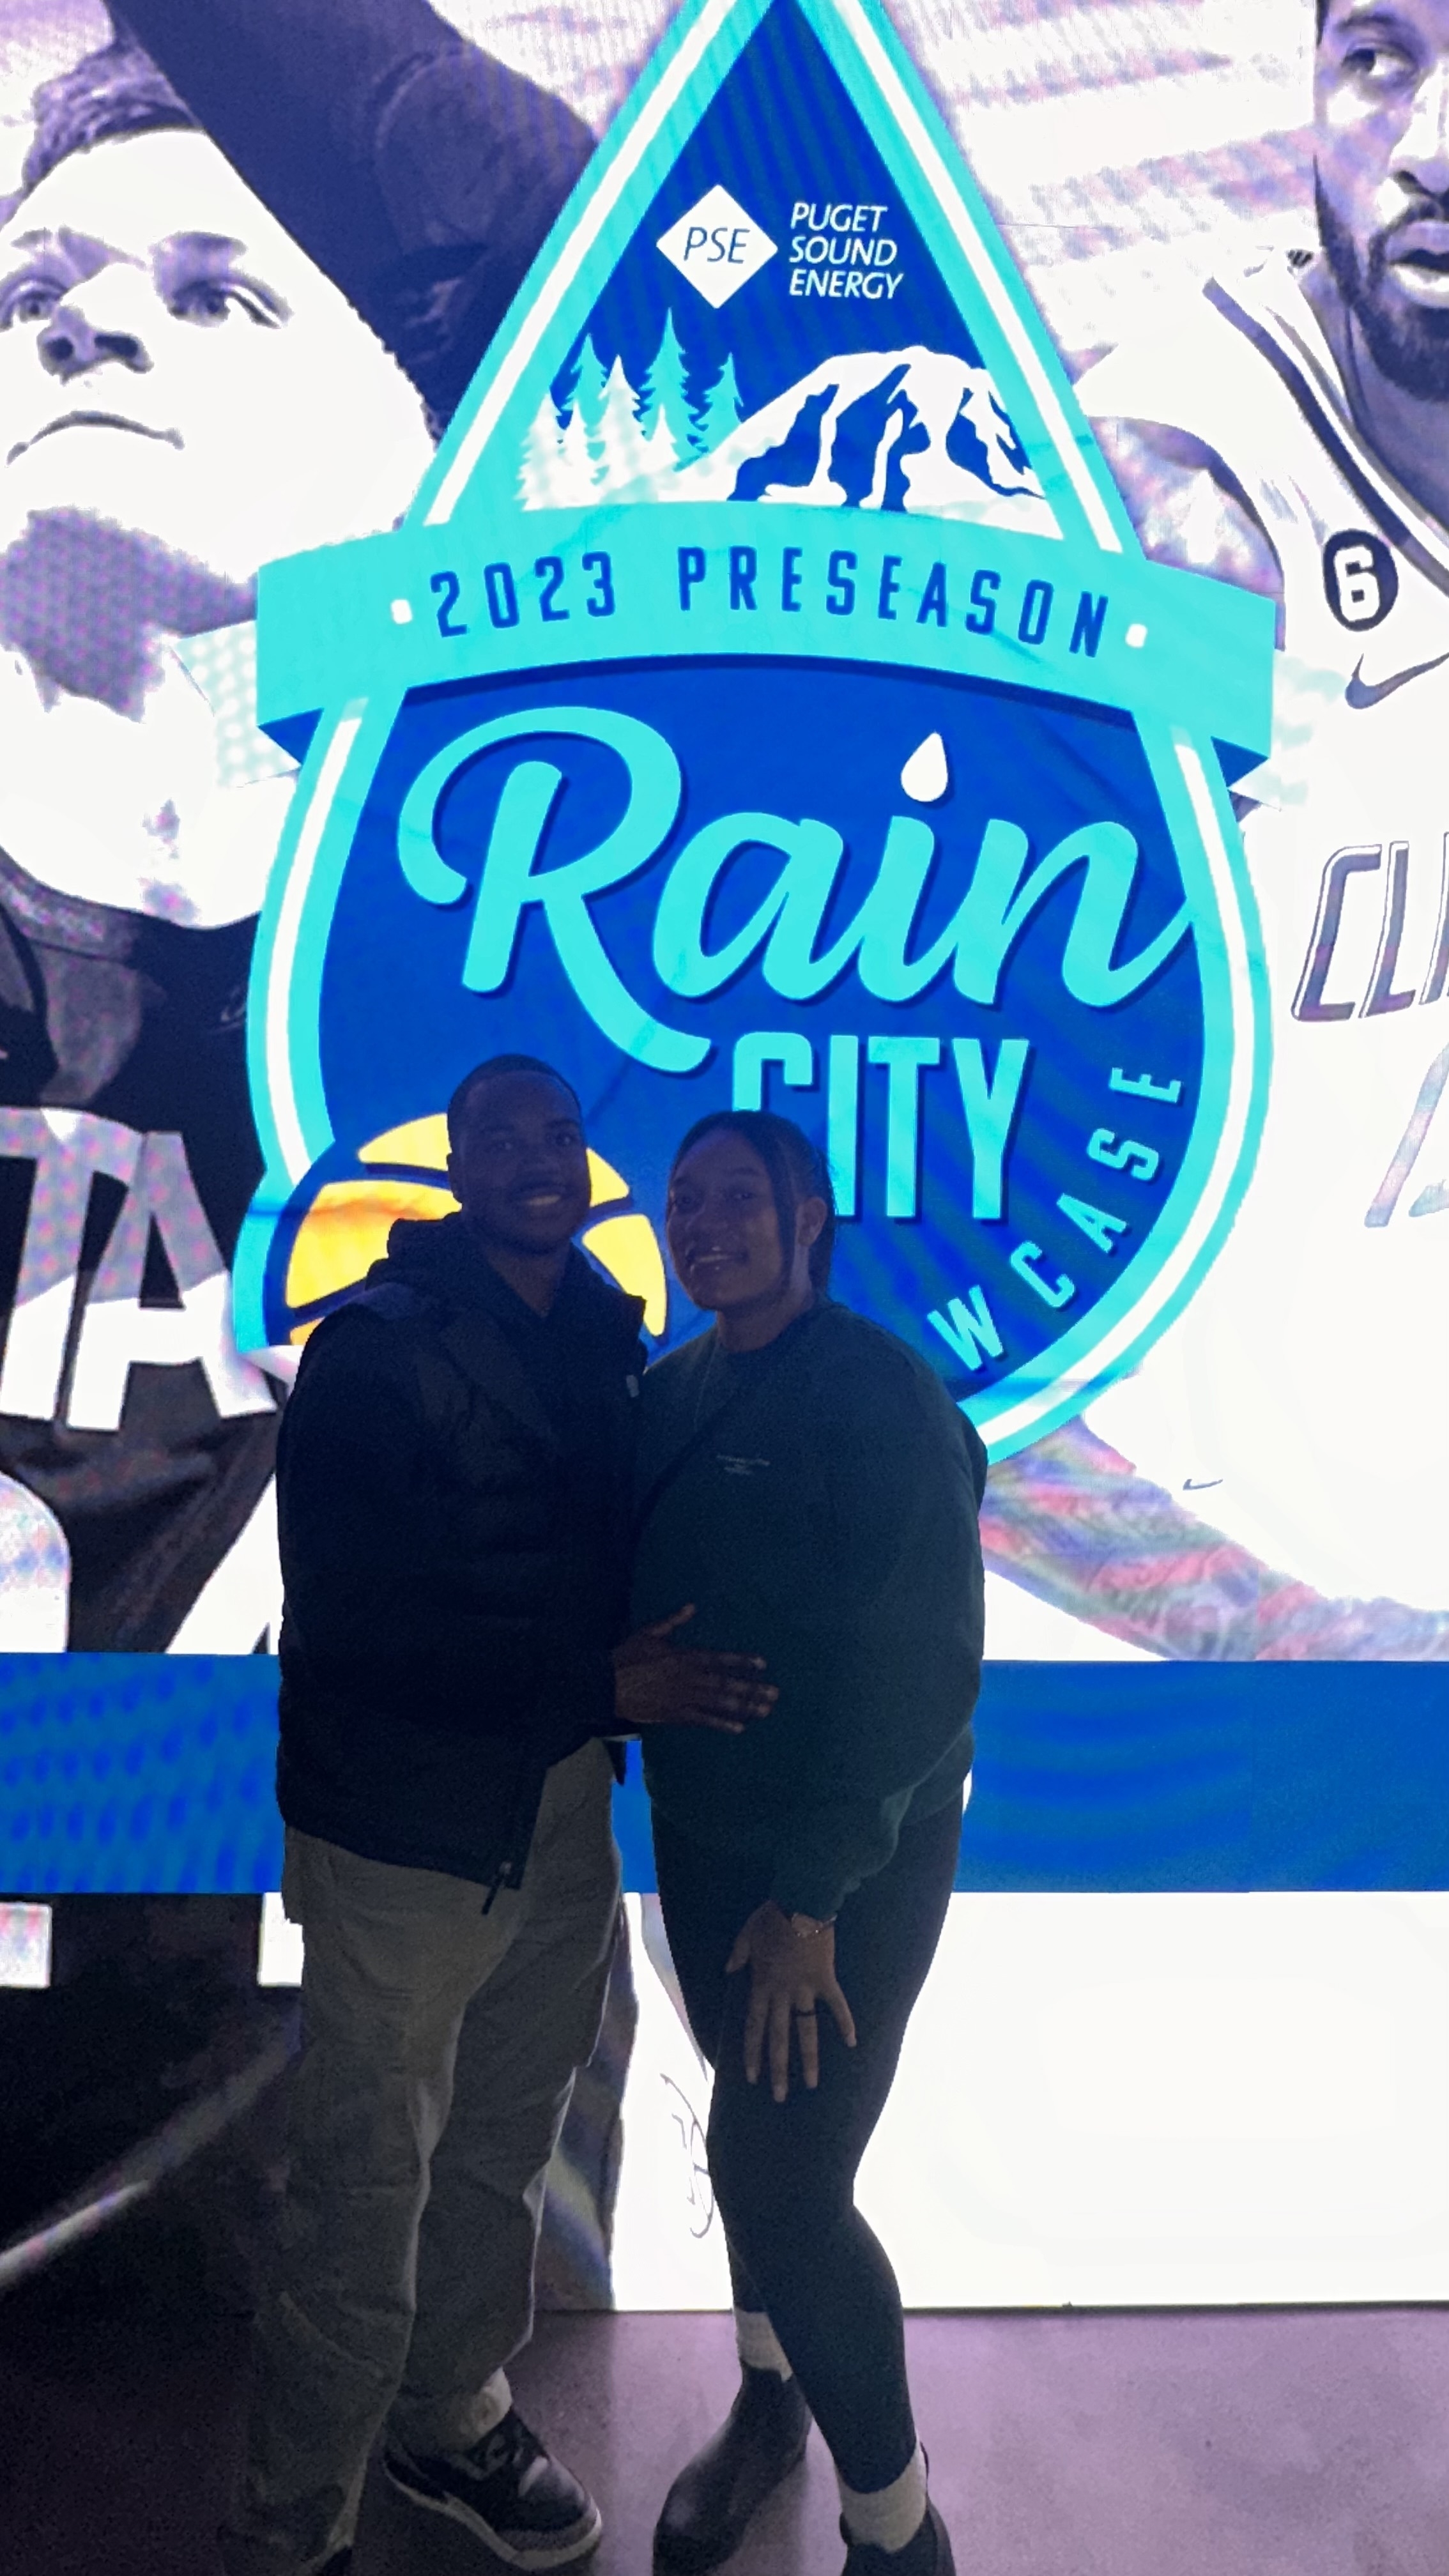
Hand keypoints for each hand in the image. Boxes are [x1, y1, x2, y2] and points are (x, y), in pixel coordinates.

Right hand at [614, 1605, 777, 1733]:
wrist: (605, 1686)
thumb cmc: (626, 1657)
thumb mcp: (649, 1633)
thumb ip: (673, 1622)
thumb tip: (691, 1606)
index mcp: (684, 1657)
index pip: (719, 1659)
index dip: (742, 1662)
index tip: (763, 1665)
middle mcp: (689, 1679)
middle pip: (726, 1684)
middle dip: (752, 1689)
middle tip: (775, 1694)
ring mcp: (683, 1699)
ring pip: (719, 1703)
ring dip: (744, 1707)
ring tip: (765, 1710)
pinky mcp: (675, 1716)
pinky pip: (702, 1720)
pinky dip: (721, 1724)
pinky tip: (740, 1728)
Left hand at [726, 1902, 856, 2102]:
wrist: (802, 1901)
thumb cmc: (772, 1916)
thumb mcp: (746, 1934)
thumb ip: (738, 1955)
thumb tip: (729, 1971)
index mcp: (761, 1984)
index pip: (754, 2026)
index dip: (752, 2052)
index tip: (752, 2077)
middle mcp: (782, 1993)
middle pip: (779, 2037)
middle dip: (777, 2069)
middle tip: (778, 2097)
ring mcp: (805, 1988)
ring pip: (806, 2029)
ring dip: (809, 2058)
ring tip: (812, 2085)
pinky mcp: (826, 1979)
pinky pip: (836, 2004)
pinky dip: (845, 2022)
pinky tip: (852, 2043)